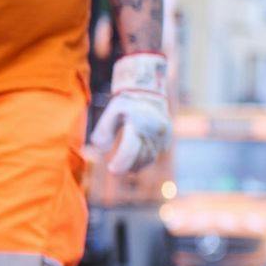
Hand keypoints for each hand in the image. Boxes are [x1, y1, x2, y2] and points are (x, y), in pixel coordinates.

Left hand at [90, 53, 170, 175]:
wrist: (151, 94)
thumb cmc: (127, 103)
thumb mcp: (112, 111)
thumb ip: (104, 130)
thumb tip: (99, 150)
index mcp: (138, 124)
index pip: (130, 149)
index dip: (121, 162)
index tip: (111, 170)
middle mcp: (153, 133)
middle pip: (140, 157)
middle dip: (127, 166)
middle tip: (114, 171)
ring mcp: (162, 139)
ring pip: (148, 159)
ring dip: (135, 165)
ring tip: (124, 167)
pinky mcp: (166, 142)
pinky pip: (154, 156)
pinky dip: (143, 160)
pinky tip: (134, 161)